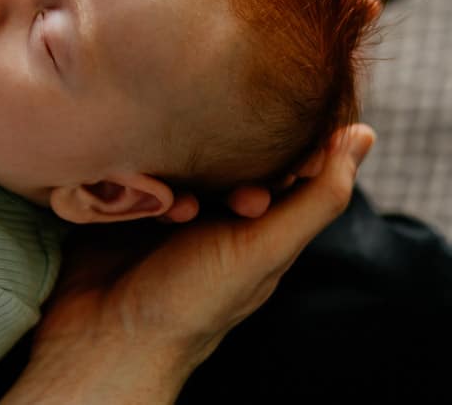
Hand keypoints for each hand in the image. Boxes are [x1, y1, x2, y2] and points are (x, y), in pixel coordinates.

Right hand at [2, 124, 374, 404]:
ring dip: (178, 173)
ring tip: (174, 206)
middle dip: (223, 162)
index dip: (281, 152)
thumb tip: (364, 134)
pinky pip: (140, 169)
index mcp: (261, 229)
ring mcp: (171, 210)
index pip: (285, 163)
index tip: (265, 166)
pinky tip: (141, 200)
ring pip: (180, 159)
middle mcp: (218, 216)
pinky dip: (142, 180)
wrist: (106, 334)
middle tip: (218, 198)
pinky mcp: (129, 203)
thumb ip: (317, 198)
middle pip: (229, 155)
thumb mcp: (264, 249)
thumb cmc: (192, 302)